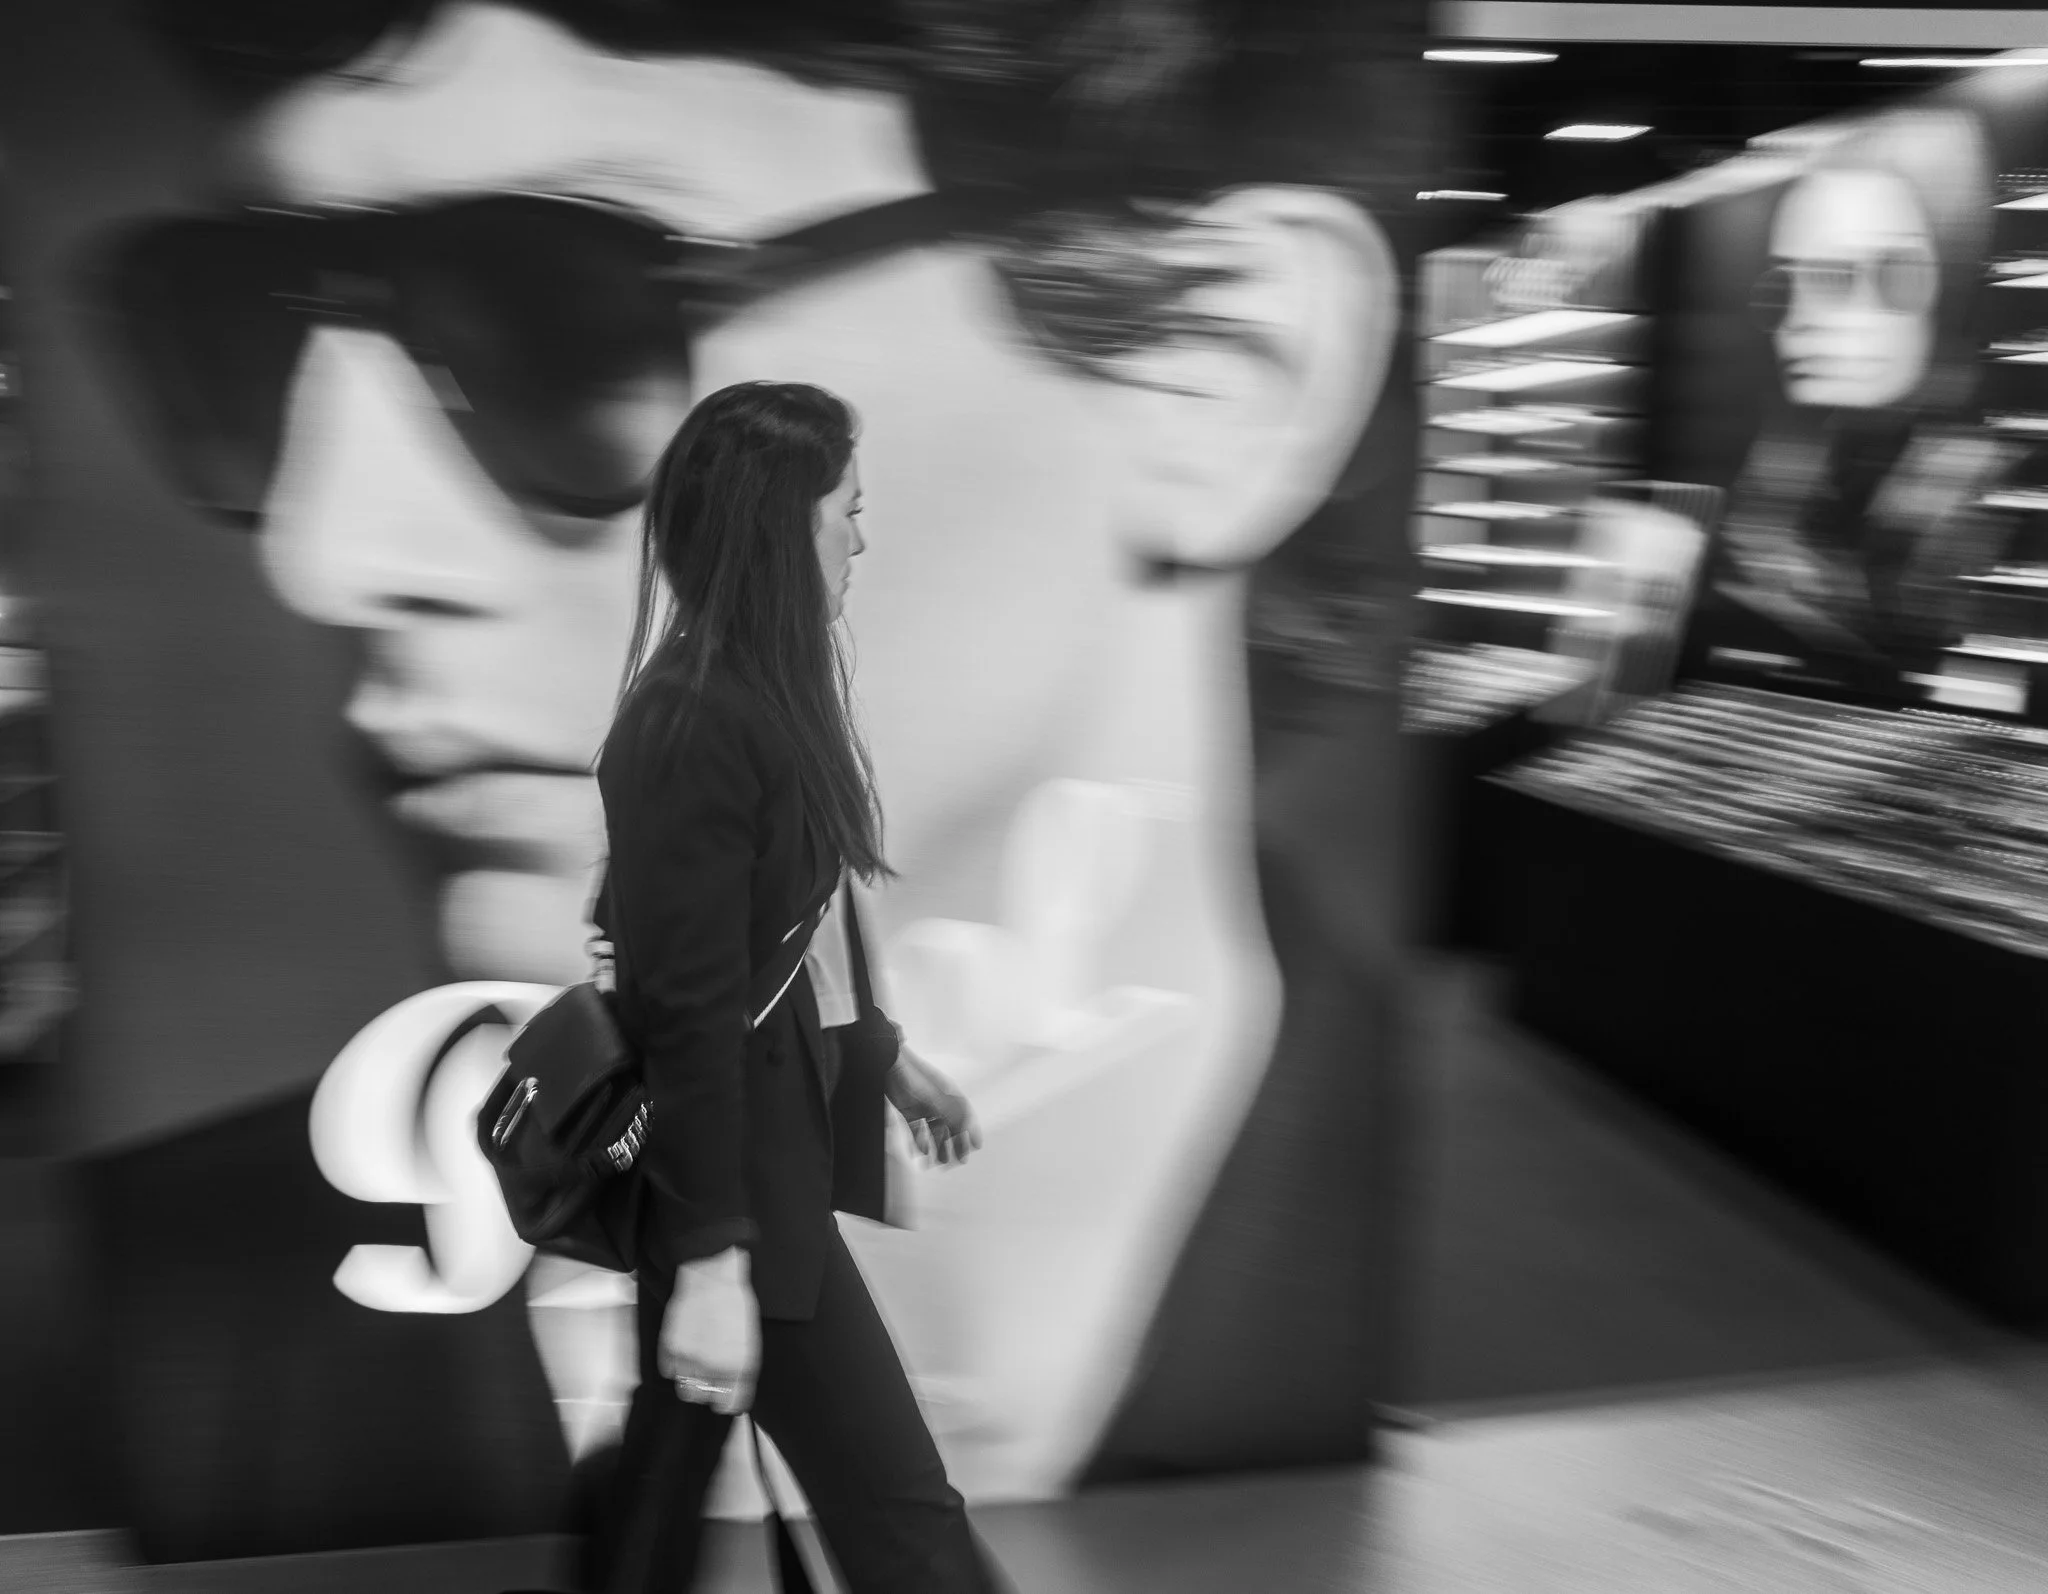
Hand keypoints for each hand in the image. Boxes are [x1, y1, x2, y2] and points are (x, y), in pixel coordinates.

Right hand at [658, 1247, 758, 1414]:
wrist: (712, 1277)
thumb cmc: (734, 1303)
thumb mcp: (748, 1338)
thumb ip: (739, 1366)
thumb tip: (731, 1387)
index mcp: (739, 1365)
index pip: (731, 1403)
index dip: (726, 1403)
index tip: (723, 1402)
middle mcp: (716, 1367)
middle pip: (703, 1397)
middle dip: (705, 1389)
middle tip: (706, 1375)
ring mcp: (691, 1359)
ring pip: (685, 1389)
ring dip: (688, 1380)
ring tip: (693, 1361)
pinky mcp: (671, 1348)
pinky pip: (669, 1370)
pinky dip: (674, 1363)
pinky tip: (684, 1346)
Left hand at [885, 1045, 982, 1166]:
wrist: (888, 1063)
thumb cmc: (912, 1074)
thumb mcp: (934, 1097)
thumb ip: (950, 1113)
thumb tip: (965, 1128)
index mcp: (948, 1094)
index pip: (965, 1115)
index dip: (972, 1130)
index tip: (977, 1146)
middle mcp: (937, 1101)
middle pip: (950, 1126)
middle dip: (955, 1144)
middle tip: (958, 1160)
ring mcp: (923, 1106)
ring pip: (934, 1130)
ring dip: (938, 1146)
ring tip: (941, 1162)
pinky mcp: (908, 1109)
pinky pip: (917, 1129)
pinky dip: (920, 1141)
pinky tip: (923, 1152)